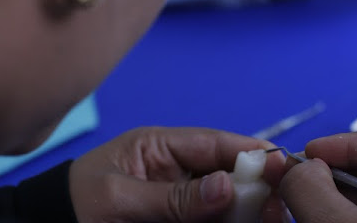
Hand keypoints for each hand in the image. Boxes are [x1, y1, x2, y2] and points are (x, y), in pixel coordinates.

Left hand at [68, 127, 285, 222]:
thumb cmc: (74, 205)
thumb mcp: (120, 199)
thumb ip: (173, 197)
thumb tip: (228, 187)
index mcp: (161, 146)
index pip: (214, 142)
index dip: (250, 151)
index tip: (281, 164)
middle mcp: (176, 169)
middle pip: (227, 172)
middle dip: (254, 185)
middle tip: (279, 202)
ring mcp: (178, 197)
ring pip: (224, 200)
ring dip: (247, 208)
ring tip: (270, 216)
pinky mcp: (176, 218)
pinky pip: (210, 218)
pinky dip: (230, 220)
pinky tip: (248, 222)